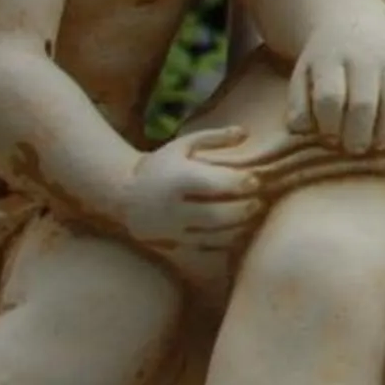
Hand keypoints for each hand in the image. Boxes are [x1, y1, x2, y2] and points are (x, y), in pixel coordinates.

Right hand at [124, 127, 259, 276]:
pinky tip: (236, 234)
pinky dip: (223, 246)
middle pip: (217, 215)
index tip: (256, 180)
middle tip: (260, 203)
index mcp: (177, 179)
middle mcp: (172, 208)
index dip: (240, 183)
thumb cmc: (162, 165)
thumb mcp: (183, 145)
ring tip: (252, 218)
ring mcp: (171, 232)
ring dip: (238, 229)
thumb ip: (214, 137)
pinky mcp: (171, 248)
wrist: (124, 195)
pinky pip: (203, 252)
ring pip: (213, 237)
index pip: (215, 184)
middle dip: (244, 210)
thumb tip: (245, 132)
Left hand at [289, 12, 384, 155]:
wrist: (354, 18)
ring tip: (376, 143)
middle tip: (354, 148)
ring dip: (384, 134)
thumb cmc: (325, 59)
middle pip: (363, 105)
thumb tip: (303, 131)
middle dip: (357, 136)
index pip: (330, 98)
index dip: (328, 125)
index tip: (328, 136)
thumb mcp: (302, 74)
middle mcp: (364, 55)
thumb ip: (298, 105)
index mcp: (330, 57)